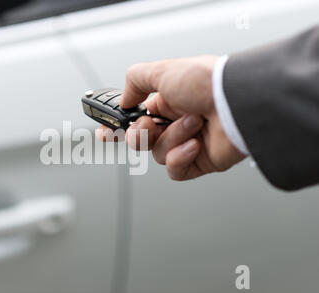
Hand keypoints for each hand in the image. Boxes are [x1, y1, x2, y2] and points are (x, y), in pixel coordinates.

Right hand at [96, 56, 246, 179]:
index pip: (133, 117)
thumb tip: (124, 99)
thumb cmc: (207, 83)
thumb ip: (135, 81)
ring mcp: (186, 142)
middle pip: (140, 140)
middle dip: (140, 135)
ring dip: (172, 138)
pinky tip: (194, 145)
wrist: (240, 103)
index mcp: (165, 101)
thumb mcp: (162, 70)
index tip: (104, 133)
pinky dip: (180, 158)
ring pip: (157, 153)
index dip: (116, 127)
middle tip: (150, 126)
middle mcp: (174, 121)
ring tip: (194, 123)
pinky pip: (175, 170)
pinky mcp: (199, 162)